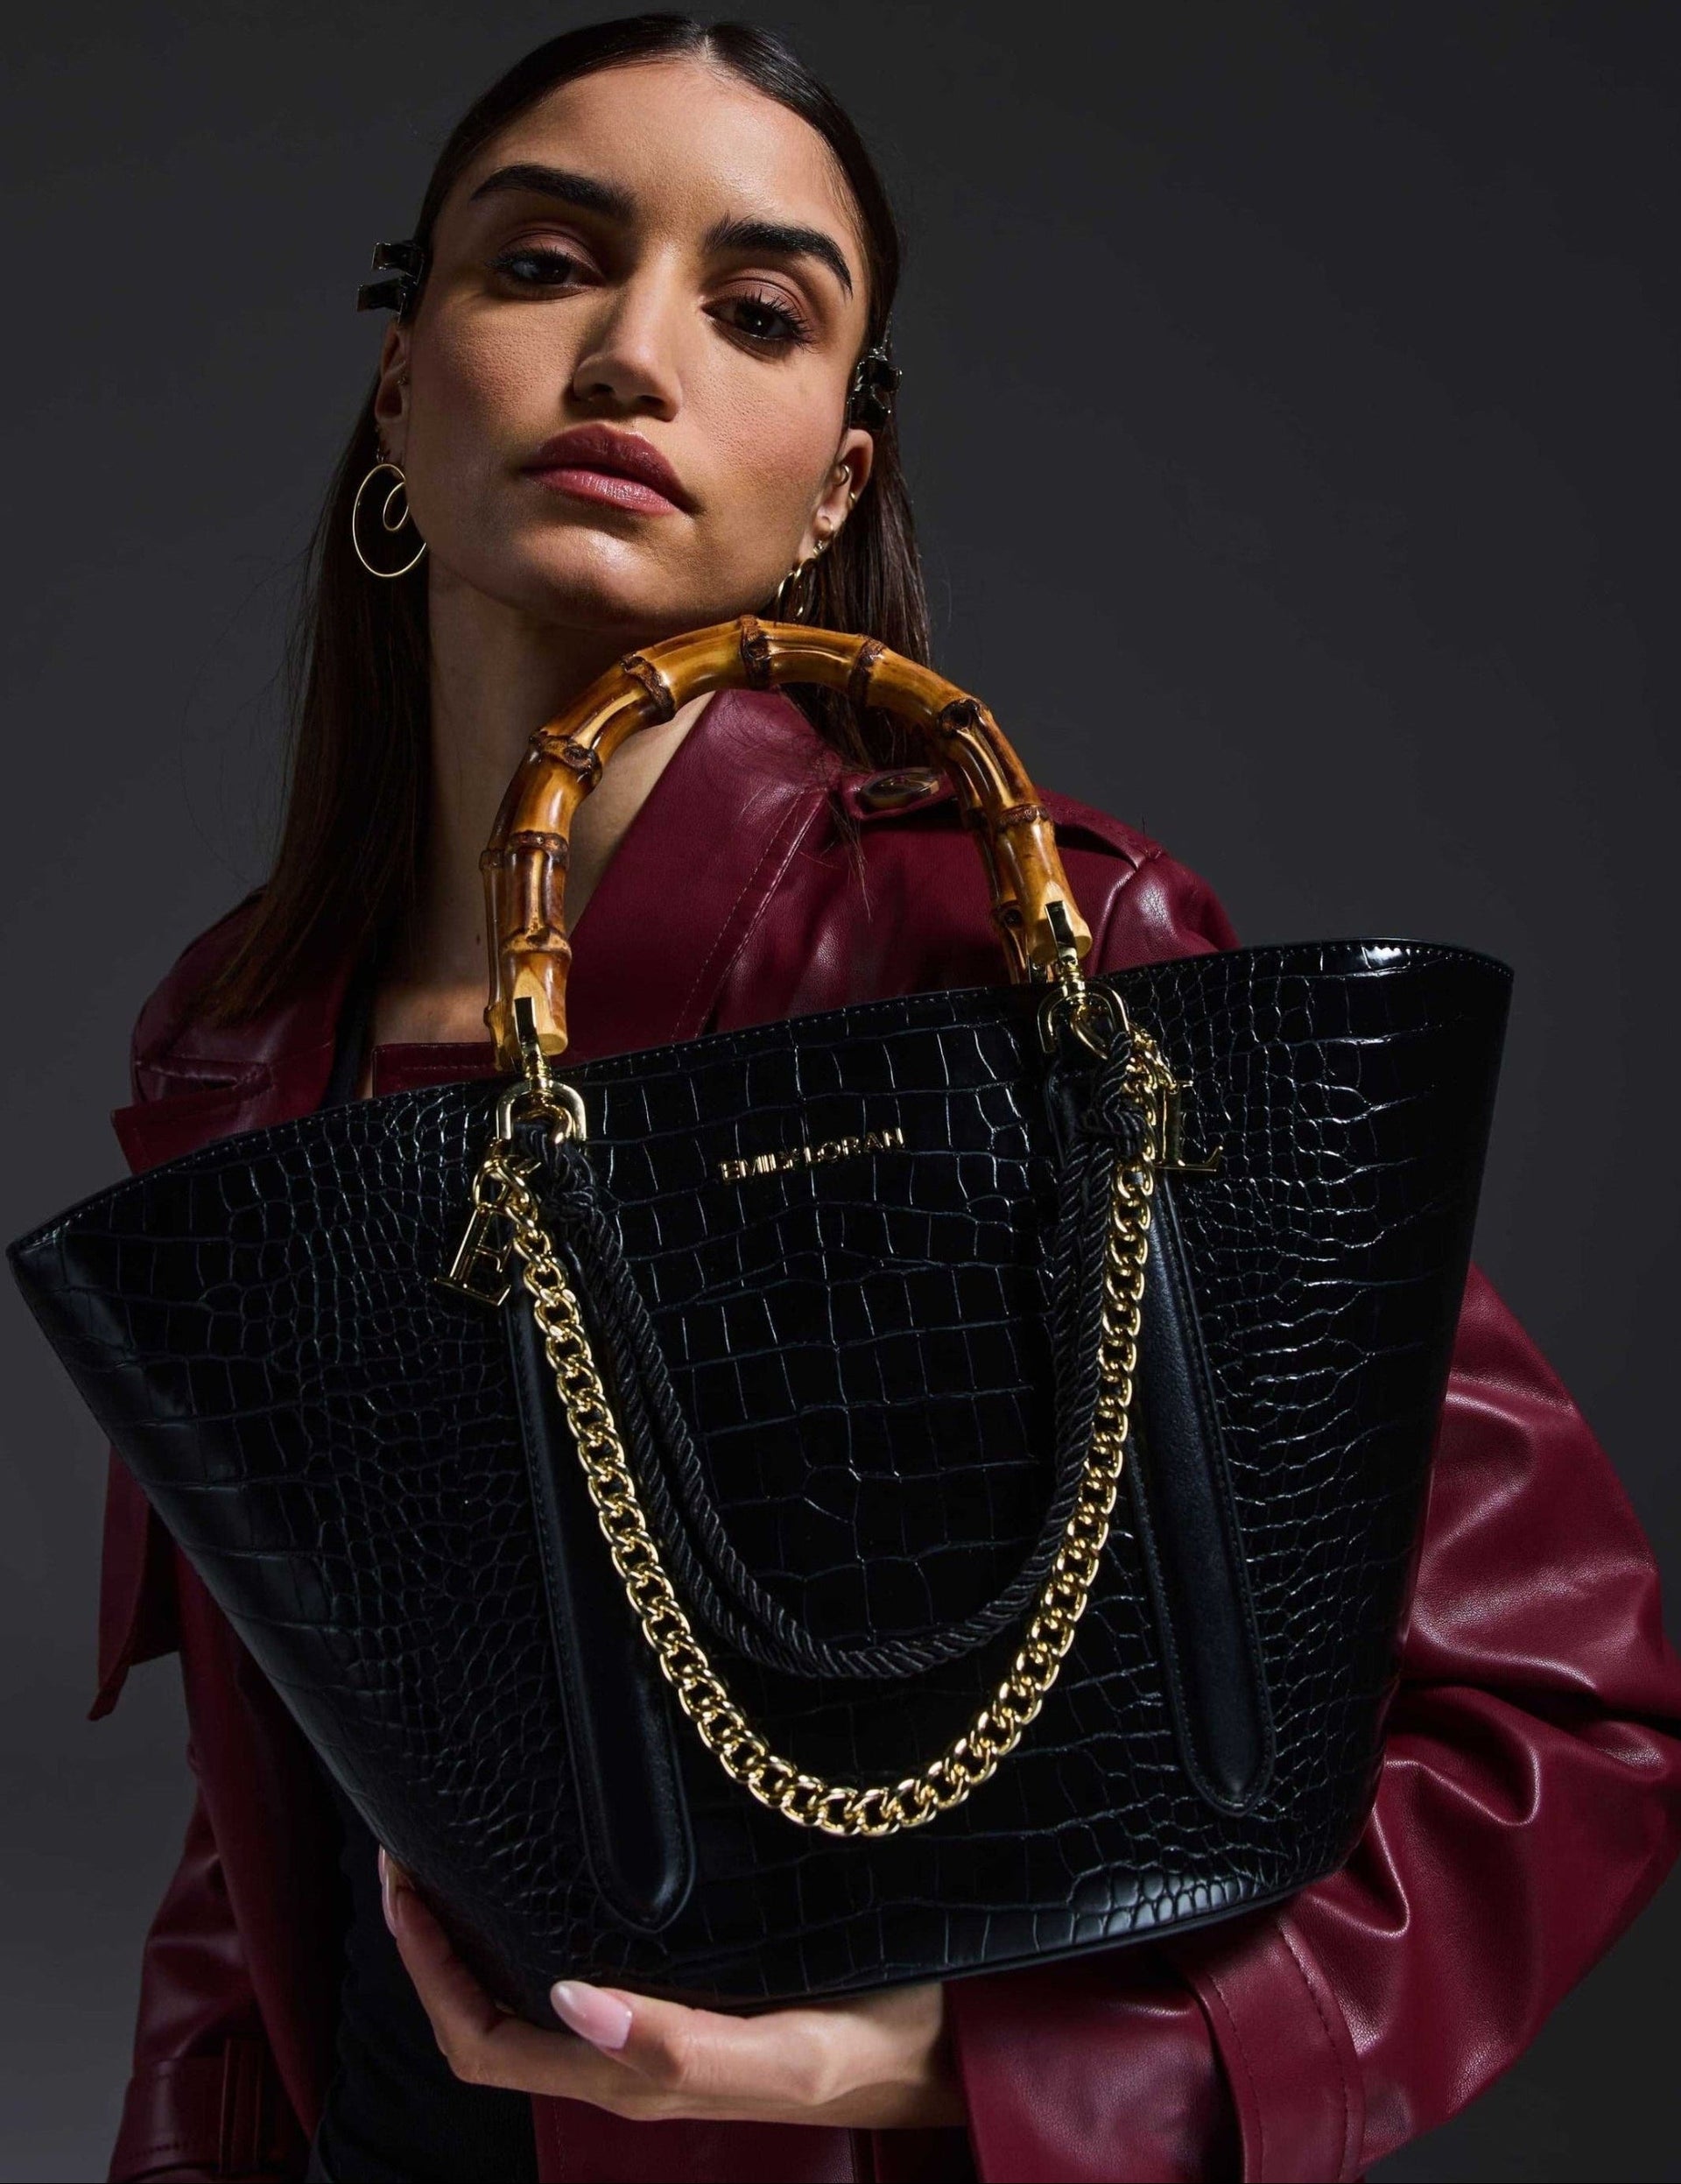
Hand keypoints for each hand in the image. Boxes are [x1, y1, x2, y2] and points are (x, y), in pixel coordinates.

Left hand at [380, 1851, 965, 2128]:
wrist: (945, 2052)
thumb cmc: (879, 2042)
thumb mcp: (793, 2049)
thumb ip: (682, 2043)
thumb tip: (566, 2003)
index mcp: (632, 2075)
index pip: (480, 2039)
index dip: (427, 1970)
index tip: (407, 1881)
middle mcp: (622, 2064)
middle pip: (481, 2024)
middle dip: (429, 1947)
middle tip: (410, 1852)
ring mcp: (643, 2044)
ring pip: (517, 2007)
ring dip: (469, 1941)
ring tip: (453, 1857)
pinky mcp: (675, 2013)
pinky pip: (567, 1990)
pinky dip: (523, 1939)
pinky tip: (537, 1883)